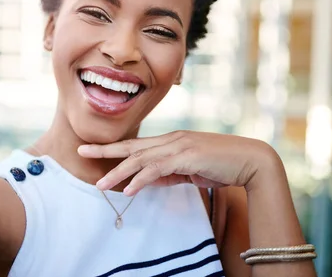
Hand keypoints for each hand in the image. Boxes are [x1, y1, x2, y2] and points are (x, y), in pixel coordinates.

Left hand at [77, 130, 280, 195]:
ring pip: (140, 159)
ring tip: (100, 185)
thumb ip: (167, 172)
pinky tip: (129, 190)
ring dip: (118, 172)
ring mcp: (178, 147)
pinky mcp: (187, 157)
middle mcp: (170, 140)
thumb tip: (144, 181)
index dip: (113, 148)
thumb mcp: (188, 169)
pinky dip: (141, 180)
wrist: (250, 161)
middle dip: (104, 151)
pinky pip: (158, 170)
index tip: (92, 150)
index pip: (136, 145)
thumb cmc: (221, 165)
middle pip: (131, 146)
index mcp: (170, 141)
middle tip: (81, 152)